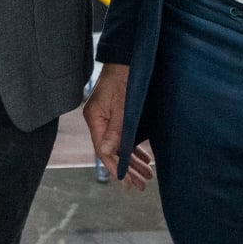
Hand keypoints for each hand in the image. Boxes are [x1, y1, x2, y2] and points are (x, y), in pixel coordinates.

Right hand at [82, 64, 155, 190]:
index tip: (129, 182)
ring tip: (147, 175)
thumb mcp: (123, 105)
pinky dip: (133, 148)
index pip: (103, 151)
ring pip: (119, 146)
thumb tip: (108, 154)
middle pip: (111, 152)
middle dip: (128, 169)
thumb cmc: (125, 77)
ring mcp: (107, 118)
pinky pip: (123, 137)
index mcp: (95, 119)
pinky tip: (144, 158)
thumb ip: (116, 130)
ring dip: (132, 161)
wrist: (128, 58)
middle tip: (142, 185)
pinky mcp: (116, 115)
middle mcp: (98, 121)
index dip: (116, 168)